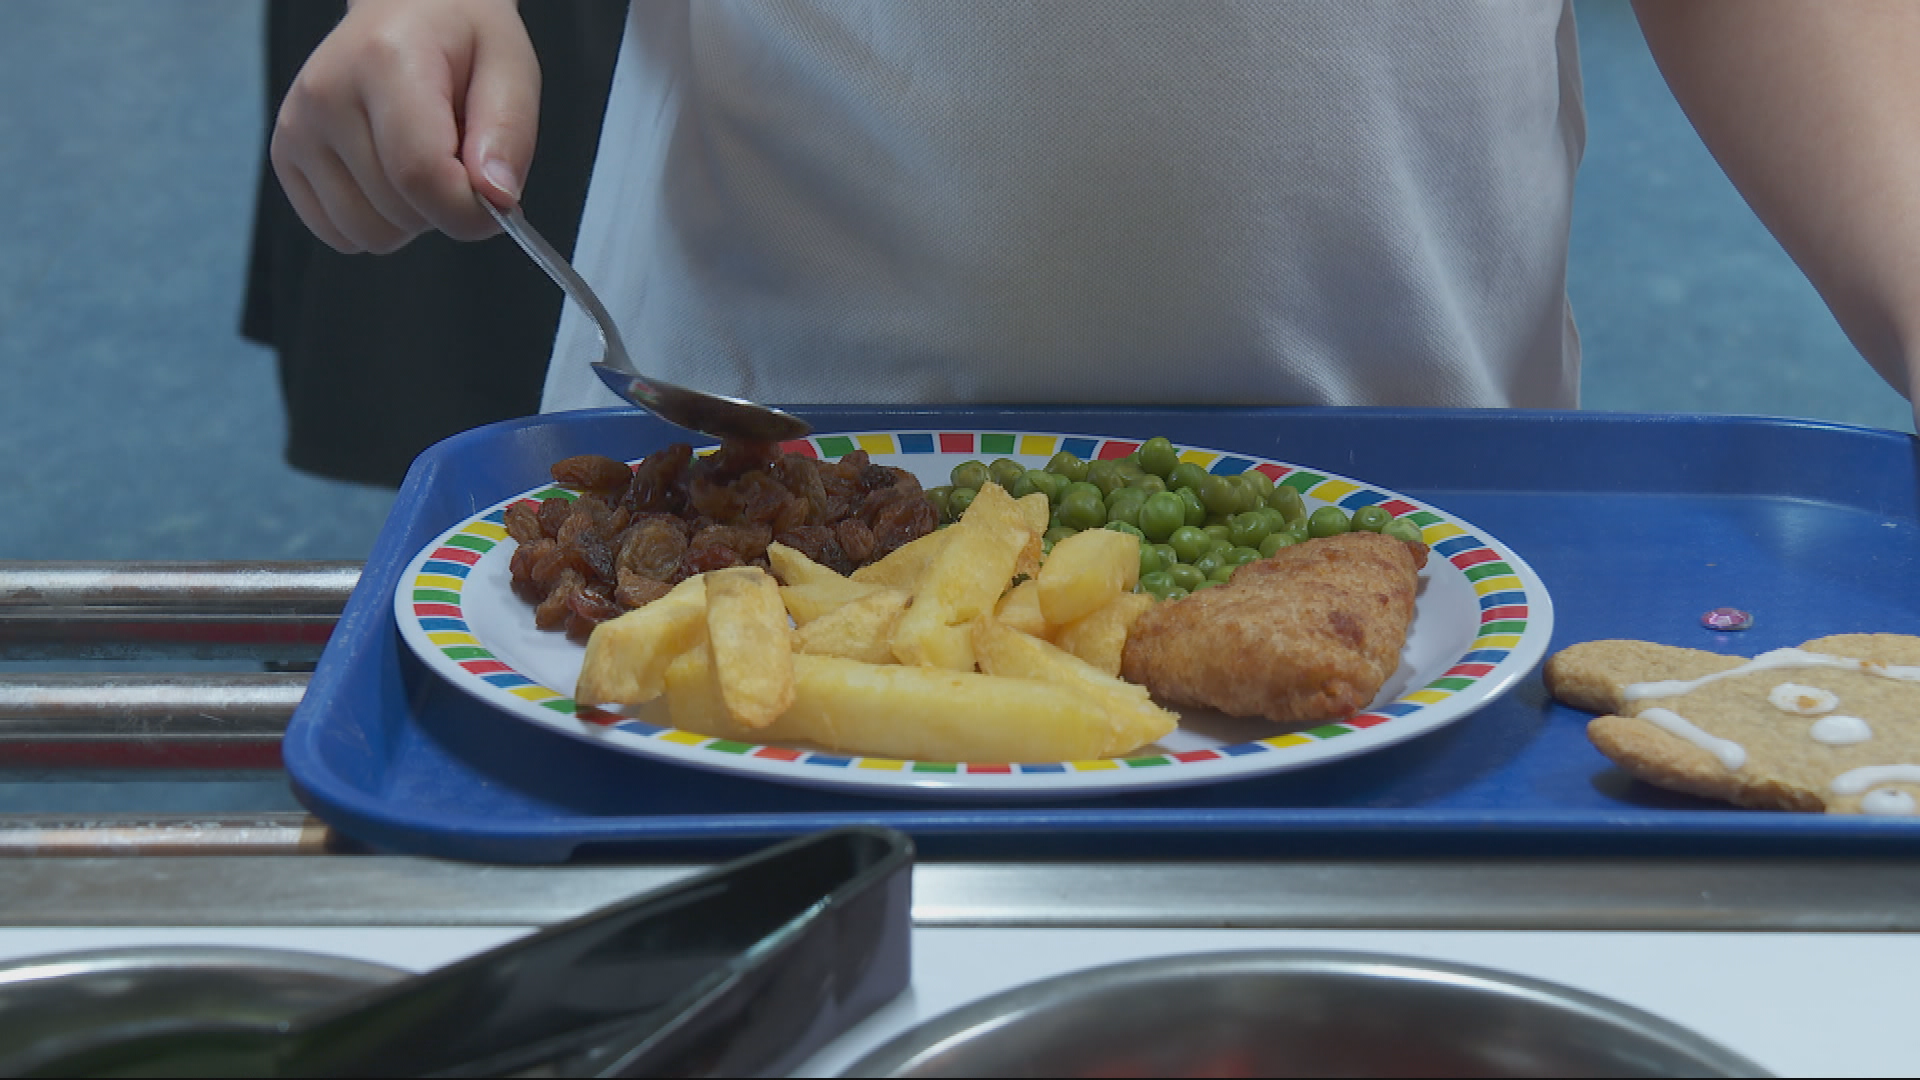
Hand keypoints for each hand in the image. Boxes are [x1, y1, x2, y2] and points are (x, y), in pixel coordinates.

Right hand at [269, 0, 538, 253]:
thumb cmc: (458, 38)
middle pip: (398, 212)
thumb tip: (495, 198)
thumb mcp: (510, 68)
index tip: (496, 203)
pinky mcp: (285, 154)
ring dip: (409, 216)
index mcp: (383, 61)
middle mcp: (326, 94)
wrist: (407, 9)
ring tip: (419, 157)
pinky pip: (339, 234)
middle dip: (443, 205)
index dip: (469, 210)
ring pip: (369, 234)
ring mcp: (297, 127)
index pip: (421, 174)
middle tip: (453, 154)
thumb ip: (509, 134)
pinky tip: (389, 173)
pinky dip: (376, 220)